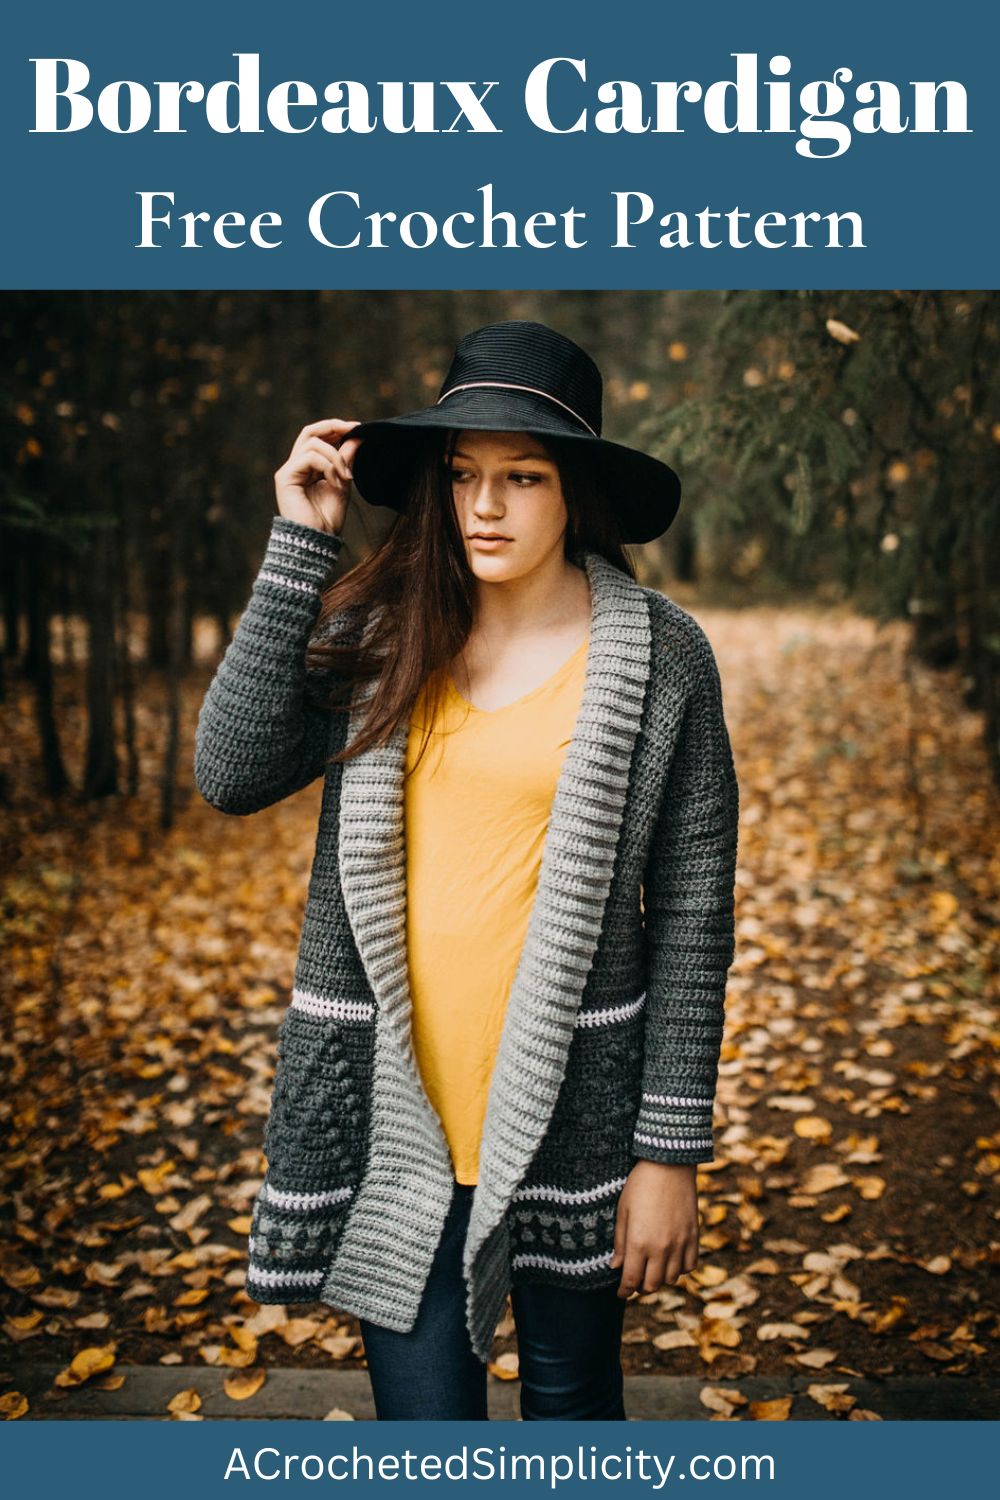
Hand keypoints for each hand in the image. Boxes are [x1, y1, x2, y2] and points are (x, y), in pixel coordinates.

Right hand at [274, 417, 362, 534]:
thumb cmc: (327, 519)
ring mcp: (288, 471)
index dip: (336, 428)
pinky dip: (328, 466)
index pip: (317, 437)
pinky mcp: (285, 477)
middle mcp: (295, 466)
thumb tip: (358, 437)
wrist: (317, 541)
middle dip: (333, 427)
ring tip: (347, 477)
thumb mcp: (343, 483)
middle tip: (354, 430)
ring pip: (313, 443)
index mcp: (307, 468)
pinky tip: (336, 482)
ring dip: (336, 456)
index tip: (358, 428)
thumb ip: (347, 460)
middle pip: (309, 432)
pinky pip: (309, 457)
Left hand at [610, 1160, 699, 1298]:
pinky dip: (680, 1269)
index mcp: (639, 1243)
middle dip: (641, 1287)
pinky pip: (690, 1265)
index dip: (624, 1291)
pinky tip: (671, 1260)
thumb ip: (620, 1242)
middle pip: (652, 1285)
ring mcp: (680, 1244)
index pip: (631, 1280)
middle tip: (635, 1280)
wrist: (669, 1165)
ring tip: (652, 1270)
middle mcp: (661, 1248)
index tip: (620, 1293)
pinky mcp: (693, 1237)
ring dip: (660, 1279)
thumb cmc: (640, 1185)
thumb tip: (616, 1267)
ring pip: (672, 1279)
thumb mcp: (623, 1211)